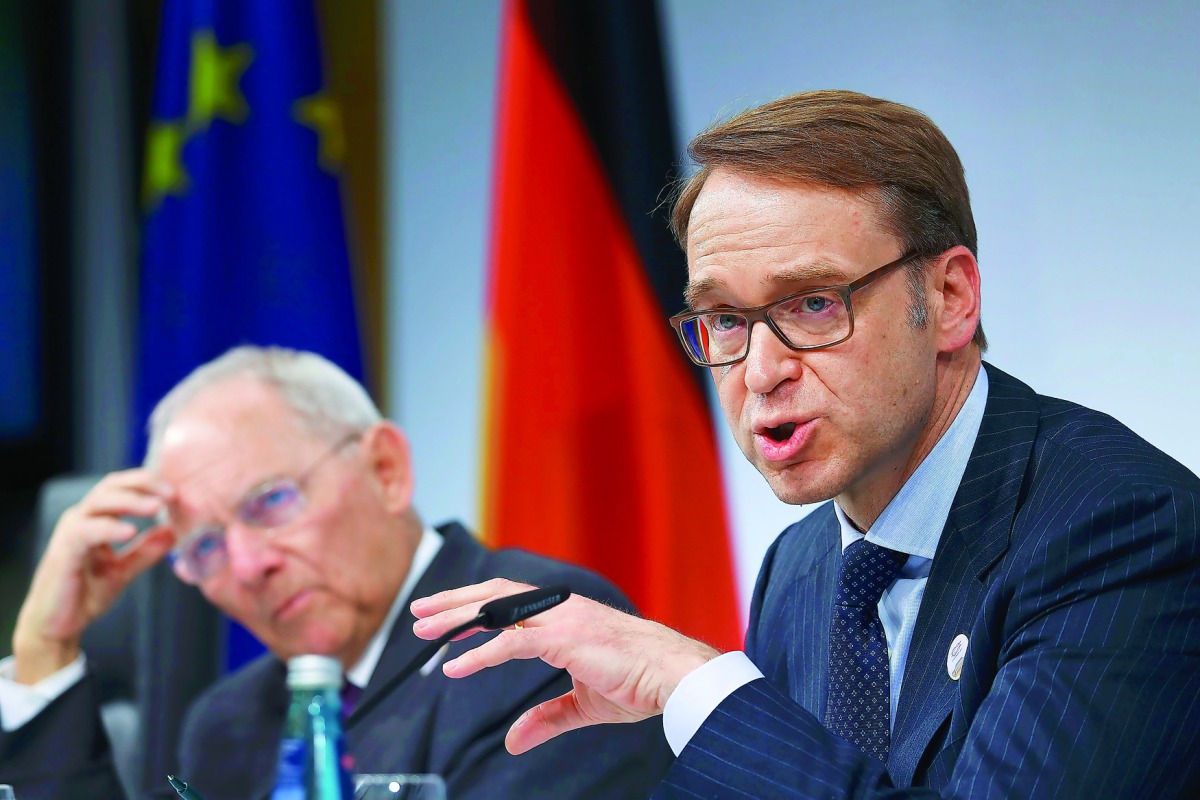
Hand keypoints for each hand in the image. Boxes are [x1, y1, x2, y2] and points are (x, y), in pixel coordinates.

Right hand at [12, 470, 177, 683]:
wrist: (56, 626)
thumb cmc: (85, 595)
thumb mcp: (123, 570)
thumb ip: (146, 551)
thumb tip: (173, 532)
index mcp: (96, 519)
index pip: (122, 487)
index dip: (148, 484)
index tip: (175, 492)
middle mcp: (81, 519)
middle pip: (111, 485)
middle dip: (143, 483)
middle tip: (171, 494)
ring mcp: (70, 533)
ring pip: (99, 502)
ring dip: (130, 501)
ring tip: (156, 507)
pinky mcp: (63, 552)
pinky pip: (85, 532)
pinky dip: (109, 528)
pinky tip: (130, 532)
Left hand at [411, 578, 718, 753]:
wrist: (673, 675)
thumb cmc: (639, 682)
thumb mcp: (584, 704)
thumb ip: (548, 717)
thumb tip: (514, 740)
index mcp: (564, 615)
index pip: (508, 601)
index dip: (473, 605)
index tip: (441, 614)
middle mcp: (560, 608)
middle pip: (495, 595)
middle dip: (453, 602)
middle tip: (418, 612)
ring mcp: (562, 618)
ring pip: (497, 610)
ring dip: (457, 618)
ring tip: (424, 630)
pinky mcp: (566, 637)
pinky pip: (513, 643)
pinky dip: (480, 654)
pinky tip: (455, 667)